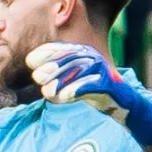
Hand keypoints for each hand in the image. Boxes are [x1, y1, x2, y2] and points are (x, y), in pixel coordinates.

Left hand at [28, 41, 151, 148]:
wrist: (121, 102)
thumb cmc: (94, 91)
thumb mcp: (74, 80)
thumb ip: (58, 76)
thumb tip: (36, 75)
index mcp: (83, 52)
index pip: (61, 49)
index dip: (45, 53)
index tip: (30, 61)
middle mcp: (92, 57)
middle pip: (67, 59)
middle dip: (50, 68)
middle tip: (36, 78)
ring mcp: (101, 69)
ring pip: (76, 73)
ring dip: (59, 82)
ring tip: (46, 92)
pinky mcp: (108, 83)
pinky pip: (88, 86)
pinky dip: (74, 91)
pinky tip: (63, 97)